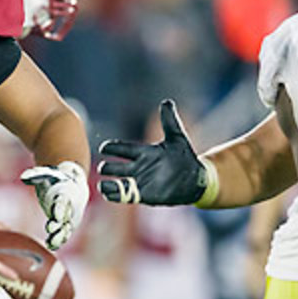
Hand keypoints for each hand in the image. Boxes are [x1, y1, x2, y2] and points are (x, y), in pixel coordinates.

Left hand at [20, 160, 87, 249]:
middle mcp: (69, 208)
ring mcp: (69, 218)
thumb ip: (35, 175)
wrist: (72, 186)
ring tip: (51, 243)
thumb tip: (23, 177)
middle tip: (50, 228)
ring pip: (65, 229)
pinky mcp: (66, 225)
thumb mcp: (46, 175)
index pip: (63, 203)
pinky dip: (58, 241)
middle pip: (65, 218)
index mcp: (65, 195)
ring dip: (59, 236)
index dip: (60, 209)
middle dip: (59, 224)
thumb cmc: (56, 179)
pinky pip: (63, 234)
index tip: (55, 215)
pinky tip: (51, 246)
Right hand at [97, 99, 212, 205]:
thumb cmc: (184, 157)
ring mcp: (140, 182)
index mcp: (143, 153)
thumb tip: (166, 102)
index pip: (122, 148)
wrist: (195, 179)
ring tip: (102, 185)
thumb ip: (169, 121)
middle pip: (115, 167)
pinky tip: (109, 194)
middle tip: (104, 167)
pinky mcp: (144, 195)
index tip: (104, 147)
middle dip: (108, 167)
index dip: (112, 147)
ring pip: (118, 183)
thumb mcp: (177, 137)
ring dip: (108, 185)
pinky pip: (126, 196)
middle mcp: (138, 167)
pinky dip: (116, 195)